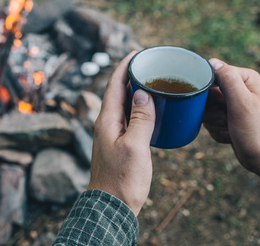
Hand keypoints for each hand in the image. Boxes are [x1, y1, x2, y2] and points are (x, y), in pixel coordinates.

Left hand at [87, 51, 155, 215]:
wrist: (112, 206)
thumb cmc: (122, 179)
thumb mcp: (135, 147)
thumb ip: (140, 118)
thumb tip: (142, 93)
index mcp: (107, 120)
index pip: (114, 84)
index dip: (124, 66)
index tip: (137, 53)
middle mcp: (106, 123)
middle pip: (118, 92)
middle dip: (131, 75)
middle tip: (150, 65)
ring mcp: (111, 133)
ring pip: (123, 105)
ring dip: (135, 91)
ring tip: (153, 82)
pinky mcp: (118, 143)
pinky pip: (128, 118)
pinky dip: (139, 108)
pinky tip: (151, 111)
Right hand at [203, 58, 259, 178]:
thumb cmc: (257, 131)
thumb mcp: (242, 103)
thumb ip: (228, 80)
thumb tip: (212, 62)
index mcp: (244, 79)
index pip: (213, 74)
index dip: (210, 90)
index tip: (219, 104)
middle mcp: (238, 89)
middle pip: (206, 93)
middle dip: (212, 110)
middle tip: (226, 118)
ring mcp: (231, 104)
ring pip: (205, 109)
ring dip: (214, 122)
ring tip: (230, 128)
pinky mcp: (226, 118)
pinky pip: (208, 121)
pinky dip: (216, 130)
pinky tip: (230, 134)